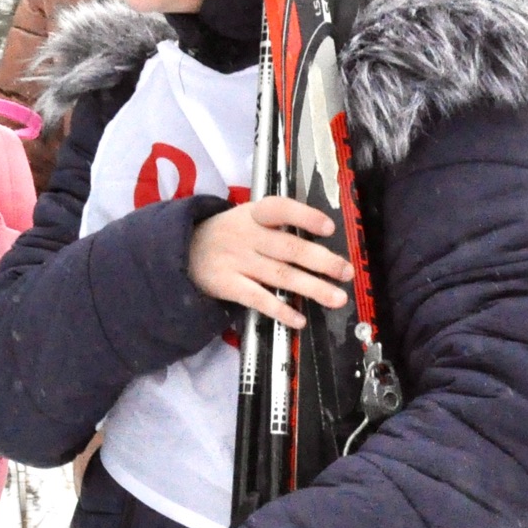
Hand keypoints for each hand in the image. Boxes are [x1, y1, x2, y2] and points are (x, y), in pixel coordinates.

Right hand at [186, 196, 351, 328]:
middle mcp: (247, 236)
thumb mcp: (245, 217)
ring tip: (337, 298)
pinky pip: (258, 299)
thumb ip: (277, 225)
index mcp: (253, 215)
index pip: (280, 209)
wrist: (181, 251)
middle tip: (345, 271)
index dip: (305, 216)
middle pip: (288, 247)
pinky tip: (298, 318)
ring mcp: (237, 261)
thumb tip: (320, 241)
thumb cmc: (226, 234)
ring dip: (311, 287)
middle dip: (321, 260)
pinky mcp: (228, 285)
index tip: (328, 228)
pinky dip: (280, 309)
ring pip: (279, 275)